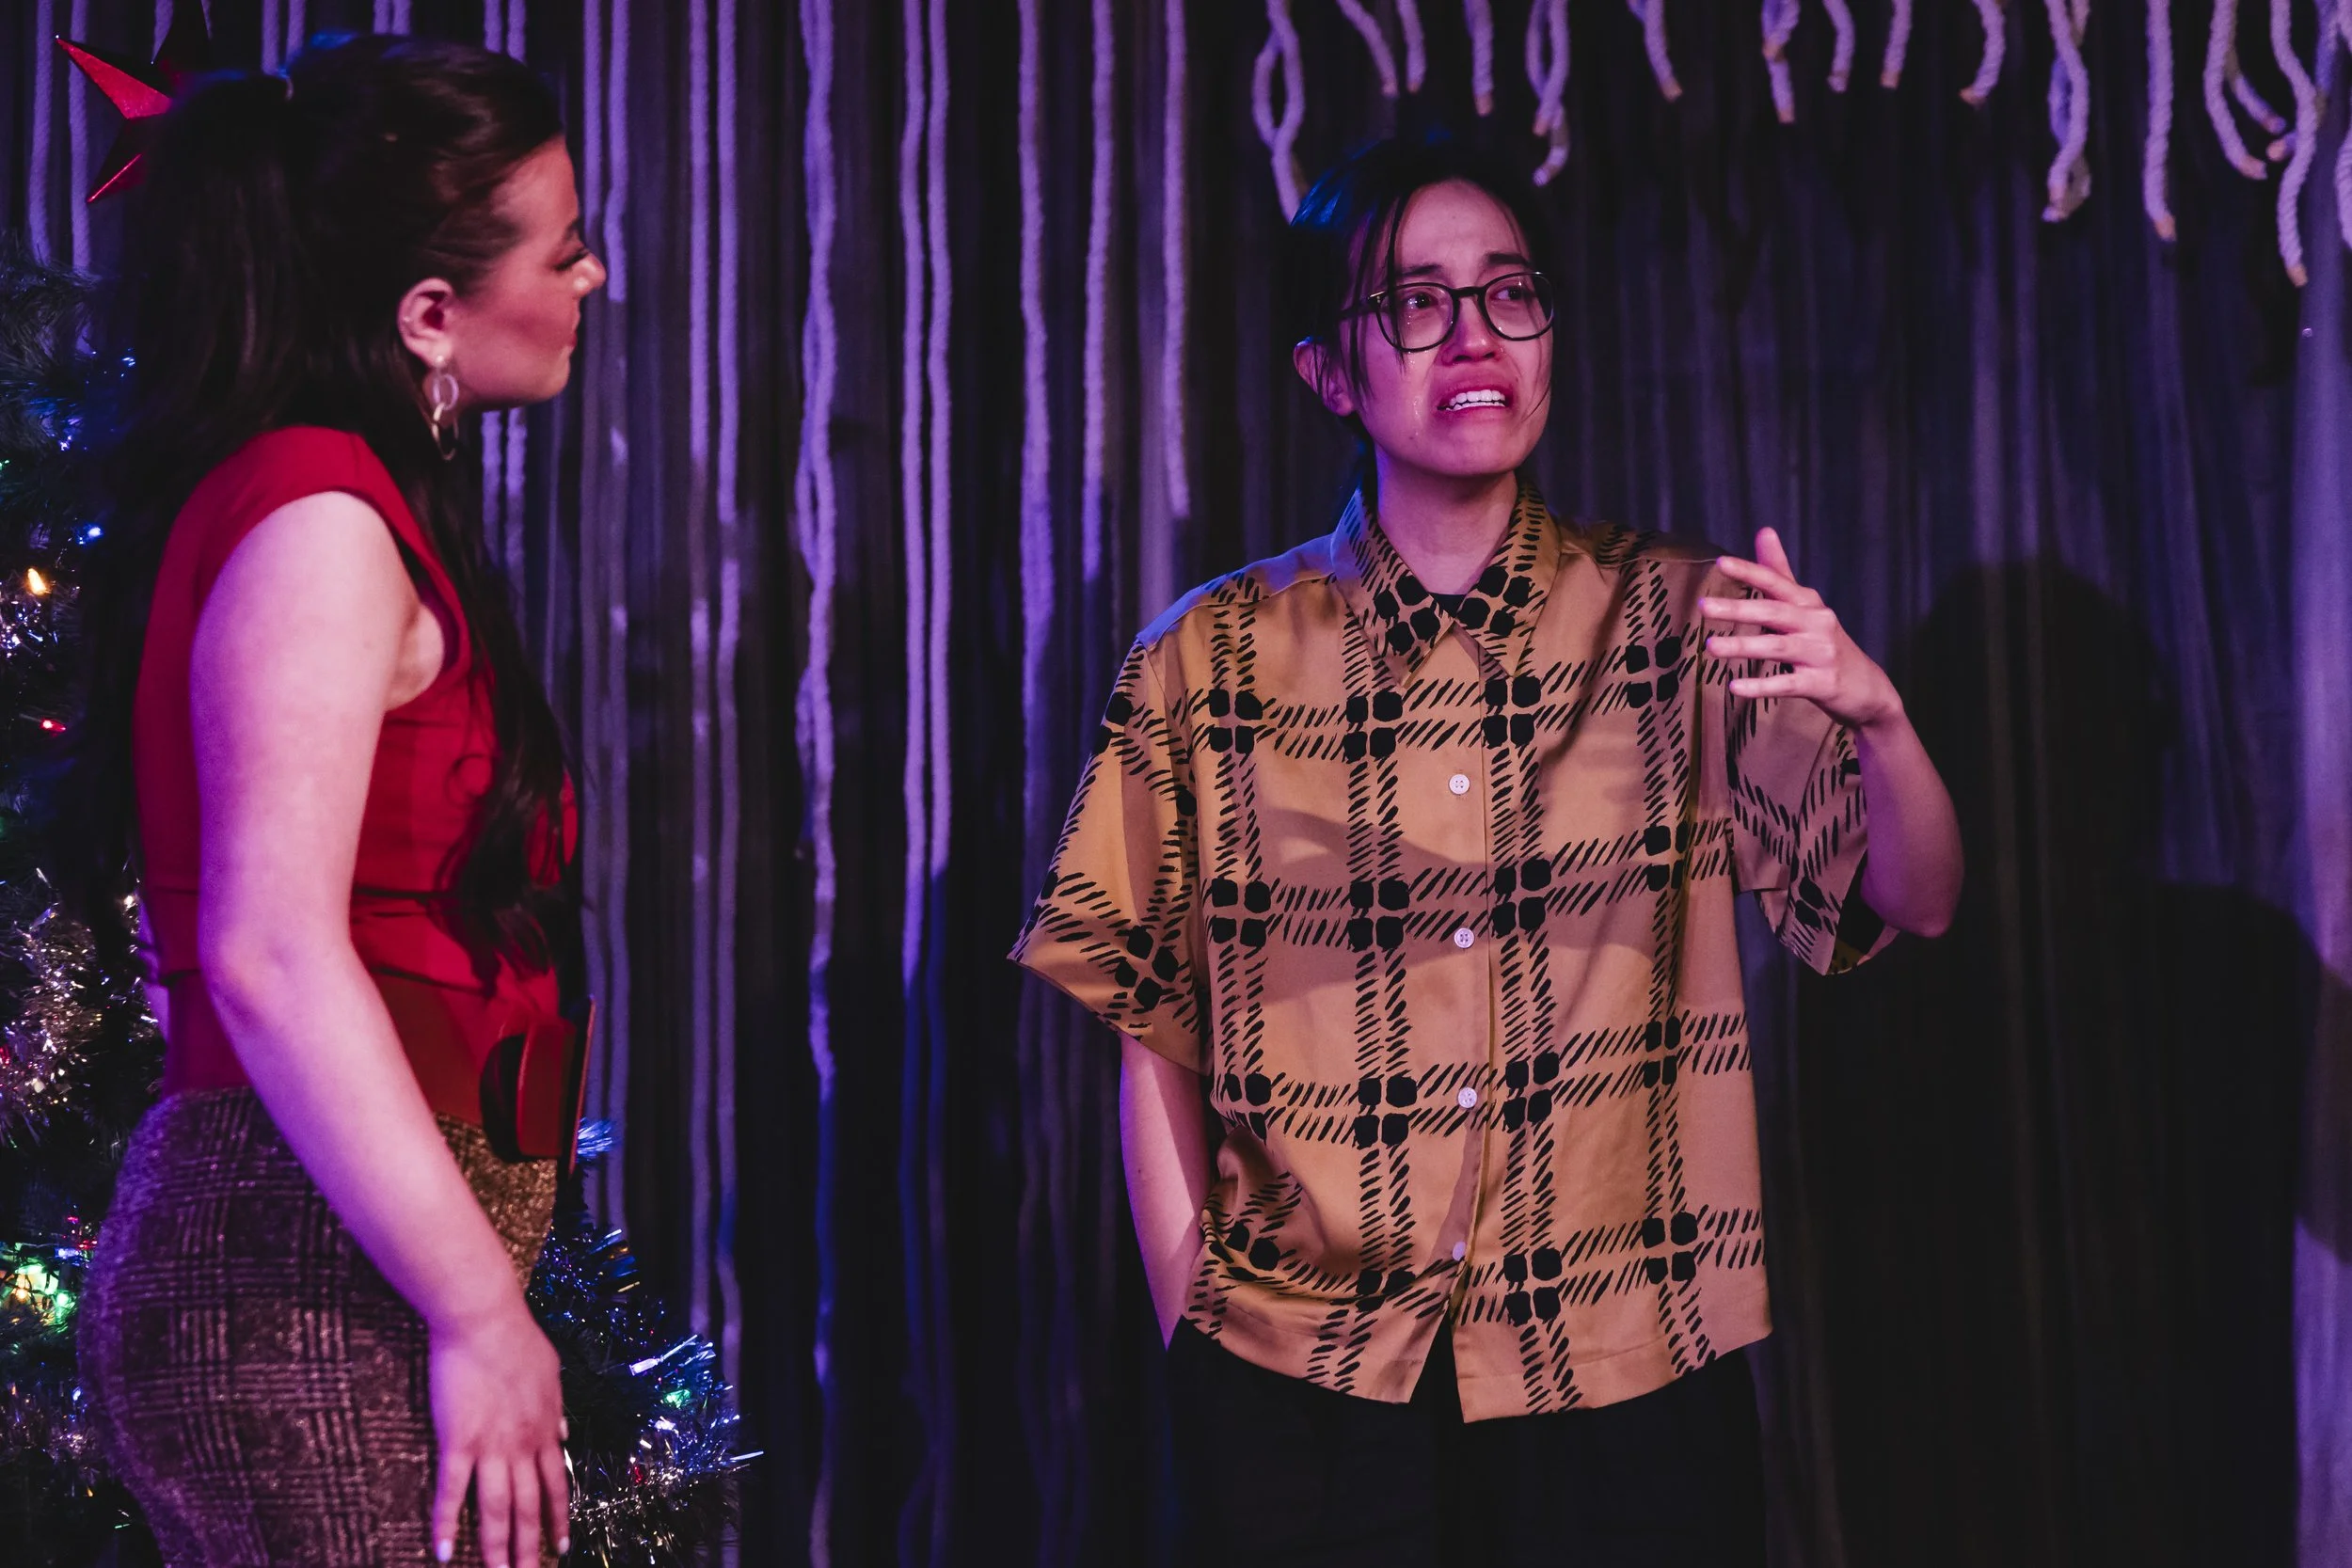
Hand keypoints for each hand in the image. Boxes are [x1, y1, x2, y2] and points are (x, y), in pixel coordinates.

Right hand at [429, 1296, 569, 1566]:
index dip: (560, 1518)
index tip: (562, 1546)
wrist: (484, 1320)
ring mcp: (490, 1446)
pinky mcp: (457, 1442)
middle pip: (527, 1506)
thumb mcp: (552, 1373)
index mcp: (546, 1429)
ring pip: (495, 1509)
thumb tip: (564, 1434)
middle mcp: (522, 1445)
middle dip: (530, 1547)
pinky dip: (445, 1524)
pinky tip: (441, 1551)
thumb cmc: (517, 1339)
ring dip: (496, 1548)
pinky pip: (451, 1492)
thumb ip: (557, 1408)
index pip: (557, 1484)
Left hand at [1700, 528, 1901, 730]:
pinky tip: (1734, 687)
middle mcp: (1816, 623)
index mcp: (1808, 603)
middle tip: (1703, 606)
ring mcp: (1820, 654)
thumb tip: (1764, 531)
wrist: (1866, 687)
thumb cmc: (1825, 643)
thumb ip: (1780, 573)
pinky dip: (1761, 686)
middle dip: (1738, 608)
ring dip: (1744, 647)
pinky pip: (1787, 684)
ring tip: (1710, 647)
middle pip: (1774, 612)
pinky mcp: (1821, 683)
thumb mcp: (1806, 606)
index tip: (1721, 562)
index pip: (1776, 582)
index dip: (1751, 572)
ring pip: (1778, 647)